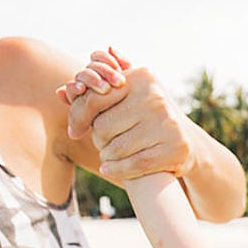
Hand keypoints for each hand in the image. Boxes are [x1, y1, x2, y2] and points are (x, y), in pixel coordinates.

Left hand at [61, 49, 197, 182]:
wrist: (186, 141)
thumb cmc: (147, 117)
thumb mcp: (128, 96)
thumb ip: (95, 91)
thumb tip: (61, 92)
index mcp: (142, 77)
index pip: (95, 97)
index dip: (79, 116)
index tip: (75, 130)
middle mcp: (156, 97)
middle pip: (103, 127)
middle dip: (98, 139)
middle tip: (102, 143)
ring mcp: (168, 123)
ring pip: (116, 148)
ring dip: (107, 156)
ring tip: (110, 155)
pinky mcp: (175, 149)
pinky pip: (134, 164)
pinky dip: (117, 170)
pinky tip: (110, 169)